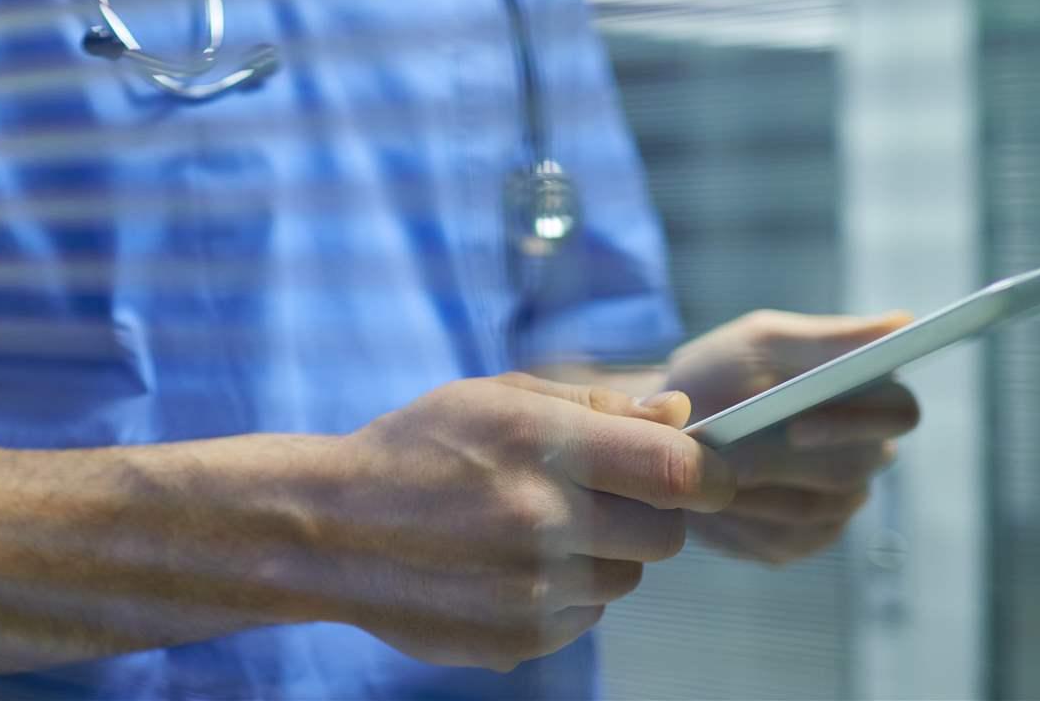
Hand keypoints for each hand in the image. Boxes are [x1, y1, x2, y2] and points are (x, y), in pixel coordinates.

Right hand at [331, 373, 733, 671]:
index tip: (708, 472)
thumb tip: (678, 413)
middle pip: (666, 536)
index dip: (709, 471)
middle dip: (649, 514)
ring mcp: (532, 590)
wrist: (330, 529)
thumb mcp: (498, 399)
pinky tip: (508, 565)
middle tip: (602, 496)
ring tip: (537, 528)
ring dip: (604, 556)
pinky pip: (583, 617)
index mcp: (543, 446)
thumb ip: (596, 405)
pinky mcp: (519, 639)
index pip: (678, 471)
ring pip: (627, 580)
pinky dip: (566, 593)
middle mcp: (543, 521)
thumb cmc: (417, 449)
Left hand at [663, 309, 920, 565]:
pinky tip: (706, 499)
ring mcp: (837, 503)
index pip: (899, 413)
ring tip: (704, 468)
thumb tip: (901, 324)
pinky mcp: (801, 540)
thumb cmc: (719, 373)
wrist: (665, 428)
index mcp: (866, 397)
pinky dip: (739, 520)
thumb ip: (825, 339)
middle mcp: (864, 454)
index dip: (858, 423)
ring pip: (814, 510)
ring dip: (754, 490)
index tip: (797, 426)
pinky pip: (783, 539)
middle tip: (726, 456)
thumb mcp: (760, 343)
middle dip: (785, 463)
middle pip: (853, 470)